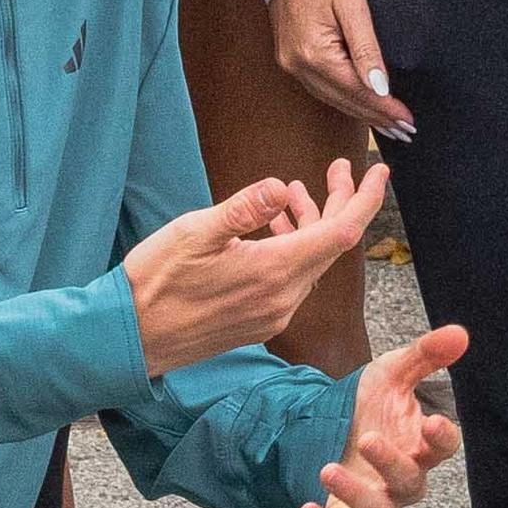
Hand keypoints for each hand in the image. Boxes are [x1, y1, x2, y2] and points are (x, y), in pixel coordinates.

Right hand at [126, 160, 385, 364]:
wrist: (129, 338)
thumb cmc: (154, 282)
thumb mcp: (194, 233)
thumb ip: (243, 209)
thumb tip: (279, 185)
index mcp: (273, 272)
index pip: (341, 233)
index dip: (365, 200)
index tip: (378, 171)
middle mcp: (282, 298)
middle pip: (331, 246)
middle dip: (340, 203)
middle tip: (336, 168)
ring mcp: (271, 314)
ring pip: (310, 262)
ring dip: (311, 224)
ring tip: (294, 192)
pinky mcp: (257, 322)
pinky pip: (291, 280)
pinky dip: (292, 248)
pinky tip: (272, 230)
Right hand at [264, 0, 404, 139]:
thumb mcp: (353, 6)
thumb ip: (367, 49)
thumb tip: (380, 87)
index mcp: (314, 53)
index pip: (357, 91)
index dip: (384, 108)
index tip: (407, 121)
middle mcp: (298, 65)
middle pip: (344, 100)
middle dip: (376, 117)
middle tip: (405, 131)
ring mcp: (291, 63)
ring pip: (331, 98)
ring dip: (361, 112)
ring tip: (388, 125)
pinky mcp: (290, 58)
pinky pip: (320, 88)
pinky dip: (343, 99)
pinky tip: (359, 105)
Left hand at [299, 317, 467, 507]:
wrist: (322, 427)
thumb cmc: (367, 405)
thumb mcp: (390, 373)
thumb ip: (424, 355)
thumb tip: (460, 333)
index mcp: (420, 445)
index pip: (443, 447)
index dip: (442, 438)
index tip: (433, 421)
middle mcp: (403, 480)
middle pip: (411, 483)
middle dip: (392, 464)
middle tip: (367, 439)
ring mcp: (377, 504)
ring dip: (356, 495)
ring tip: (327, 469)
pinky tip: (307, 507)